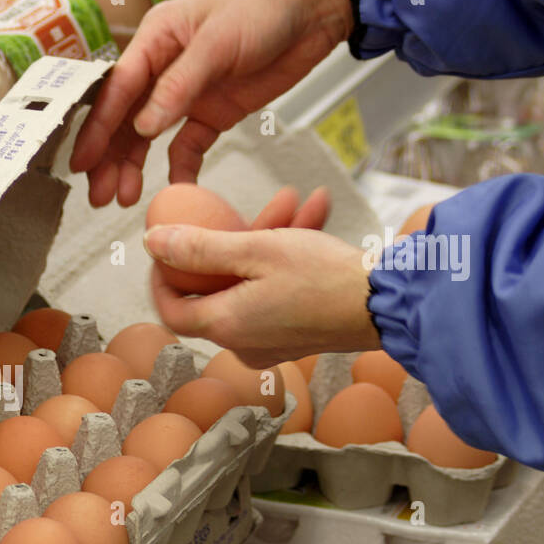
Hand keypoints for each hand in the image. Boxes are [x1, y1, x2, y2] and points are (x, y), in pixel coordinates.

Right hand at [69, 0, 352, 206]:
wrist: (317, 8)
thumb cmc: (267, 4)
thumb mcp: (218, 42)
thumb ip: (179, 86)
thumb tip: (143, 126)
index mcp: (156, 40)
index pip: (116, 90)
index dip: (97, 129)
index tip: (82, 162)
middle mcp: (164, 67)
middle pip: (125, 119)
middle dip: (110, 158)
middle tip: (100, 195)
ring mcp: (188, 92)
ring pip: (149, 137)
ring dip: (135, 167)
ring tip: (125, 198)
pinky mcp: (213, 111)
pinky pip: (188, 146)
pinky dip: (180, 168)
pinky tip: (175, 188)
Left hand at [145, 224, 380, 367]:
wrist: (390, 306)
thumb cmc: (327, 278)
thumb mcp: (258, 249)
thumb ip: (200, 247)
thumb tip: (153, 242)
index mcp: (225, 326)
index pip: (170, 307)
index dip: (163, 275)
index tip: (170, 244)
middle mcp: (242, 343)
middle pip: (214, 291)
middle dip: (230, 242)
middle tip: (242, 210)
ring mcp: (269, 342)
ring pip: (251, 284)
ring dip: (267, 241)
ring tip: (294, 200)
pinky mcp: (295, 335)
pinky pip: (276, 293)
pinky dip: (286, 260)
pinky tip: (312, 217)